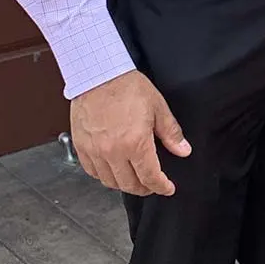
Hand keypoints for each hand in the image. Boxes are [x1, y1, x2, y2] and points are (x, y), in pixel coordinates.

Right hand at [69, 70, 190, 195]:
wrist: (98, 74)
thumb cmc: (127, 87)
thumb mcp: (158, 107)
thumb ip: (171, 133)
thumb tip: (183, 150)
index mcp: (135, 143)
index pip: (150, 177)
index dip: (161, 187)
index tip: (167, 188)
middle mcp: (113, 151)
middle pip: (129, 184)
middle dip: (144, 189)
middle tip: (152, 185)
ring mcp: (94, 150)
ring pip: (109, 181)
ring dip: (124, 184)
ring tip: (134, 178)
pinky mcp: (81, 146)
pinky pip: (91, 171)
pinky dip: (103, 176)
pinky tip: (112, 170)